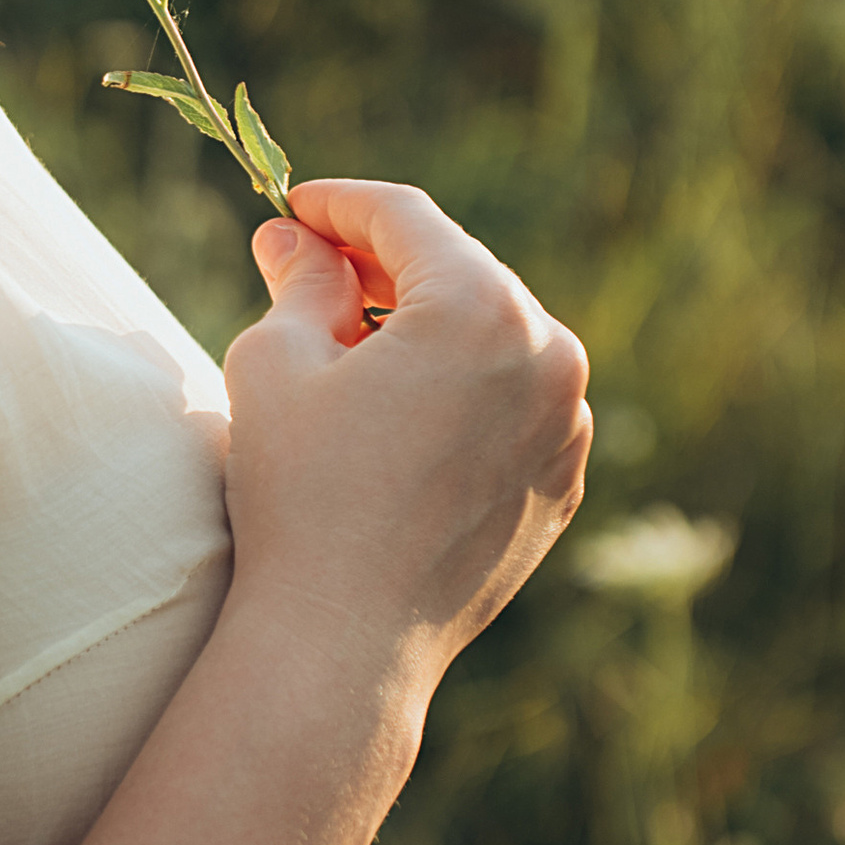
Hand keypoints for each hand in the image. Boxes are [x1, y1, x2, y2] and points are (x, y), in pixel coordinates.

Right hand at [221, 179, 591, 728]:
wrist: (344, 640)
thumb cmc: (301, 494)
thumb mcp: (278, 363)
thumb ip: (300, 281)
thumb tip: (293, 237)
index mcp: (481, 307)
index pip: (405, 220)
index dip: (339, 204)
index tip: (292, 209)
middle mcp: (548, 353)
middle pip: (458, 273)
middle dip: (384, 267)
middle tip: (311, 269)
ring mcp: (567, 423)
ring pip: (492, 340)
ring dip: (429, 329)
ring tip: (353, 348)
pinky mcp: (562, 481)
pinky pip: (512, 406)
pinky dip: (463, 393)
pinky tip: (400, 416)